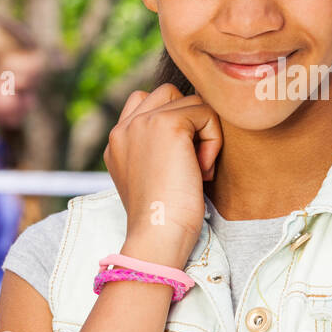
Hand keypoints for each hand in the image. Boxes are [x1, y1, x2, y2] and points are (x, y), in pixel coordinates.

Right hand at [103, 83, 222, 269]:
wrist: (158, 236)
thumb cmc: (165, 218)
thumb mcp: (153, 178)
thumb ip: (157, 150)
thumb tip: (192, 130)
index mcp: (117, 141)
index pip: (146, 102)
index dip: (173, 121)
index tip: (180, 162)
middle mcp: (124, 127)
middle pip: (170, 95)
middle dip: (189, 123)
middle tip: (191, 165)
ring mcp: (143, 122)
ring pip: (191, 102)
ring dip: (204, 133)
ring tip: (196, 169)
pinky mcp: (166, 124)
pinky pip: (207, 113)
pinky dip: (213, 141)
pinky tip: (201, 171)